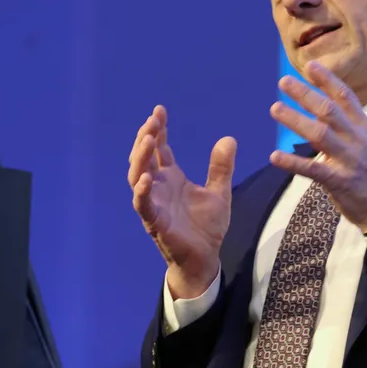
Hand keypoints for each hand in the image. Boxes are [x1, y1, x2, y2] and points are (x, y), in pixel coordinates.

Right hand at [128, 105, 237, 298]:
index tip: (159, 110)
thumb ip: (221, 167)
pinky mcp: (154, 222)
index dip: (158, 130)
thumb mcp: (219, 191)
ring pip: (137, 177)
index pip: (160, 149)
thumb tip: (229, 139)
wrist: (206, 257)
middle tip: (152, 120)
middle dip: (145, 138)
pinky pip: (143, 205)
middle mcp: (159, 187)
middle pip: (144, 158)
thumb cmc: (207, 226)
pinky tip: (147, 178)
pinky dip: (142, 191)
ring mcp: (154, 203)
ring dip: (140, 158)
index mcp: (172, 178)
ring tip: (147, 139)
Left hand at [269, 61, 366, 230]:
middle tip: (284, 82)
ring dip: (295, 120)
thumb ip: (346, 127)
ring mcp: (349, 160)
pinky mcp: (339, 181)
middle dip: (306, 94)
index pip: (346, 97)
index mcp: (364, 128)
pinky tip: (274, 156)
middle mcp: (357, 140)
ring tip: (275, 108)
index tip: (310, 66)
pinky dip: (292, 162)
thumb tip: (321, 109)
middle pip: (329, 111)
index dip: (327, 80)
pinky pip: (312, 169)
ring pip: (319, 134)